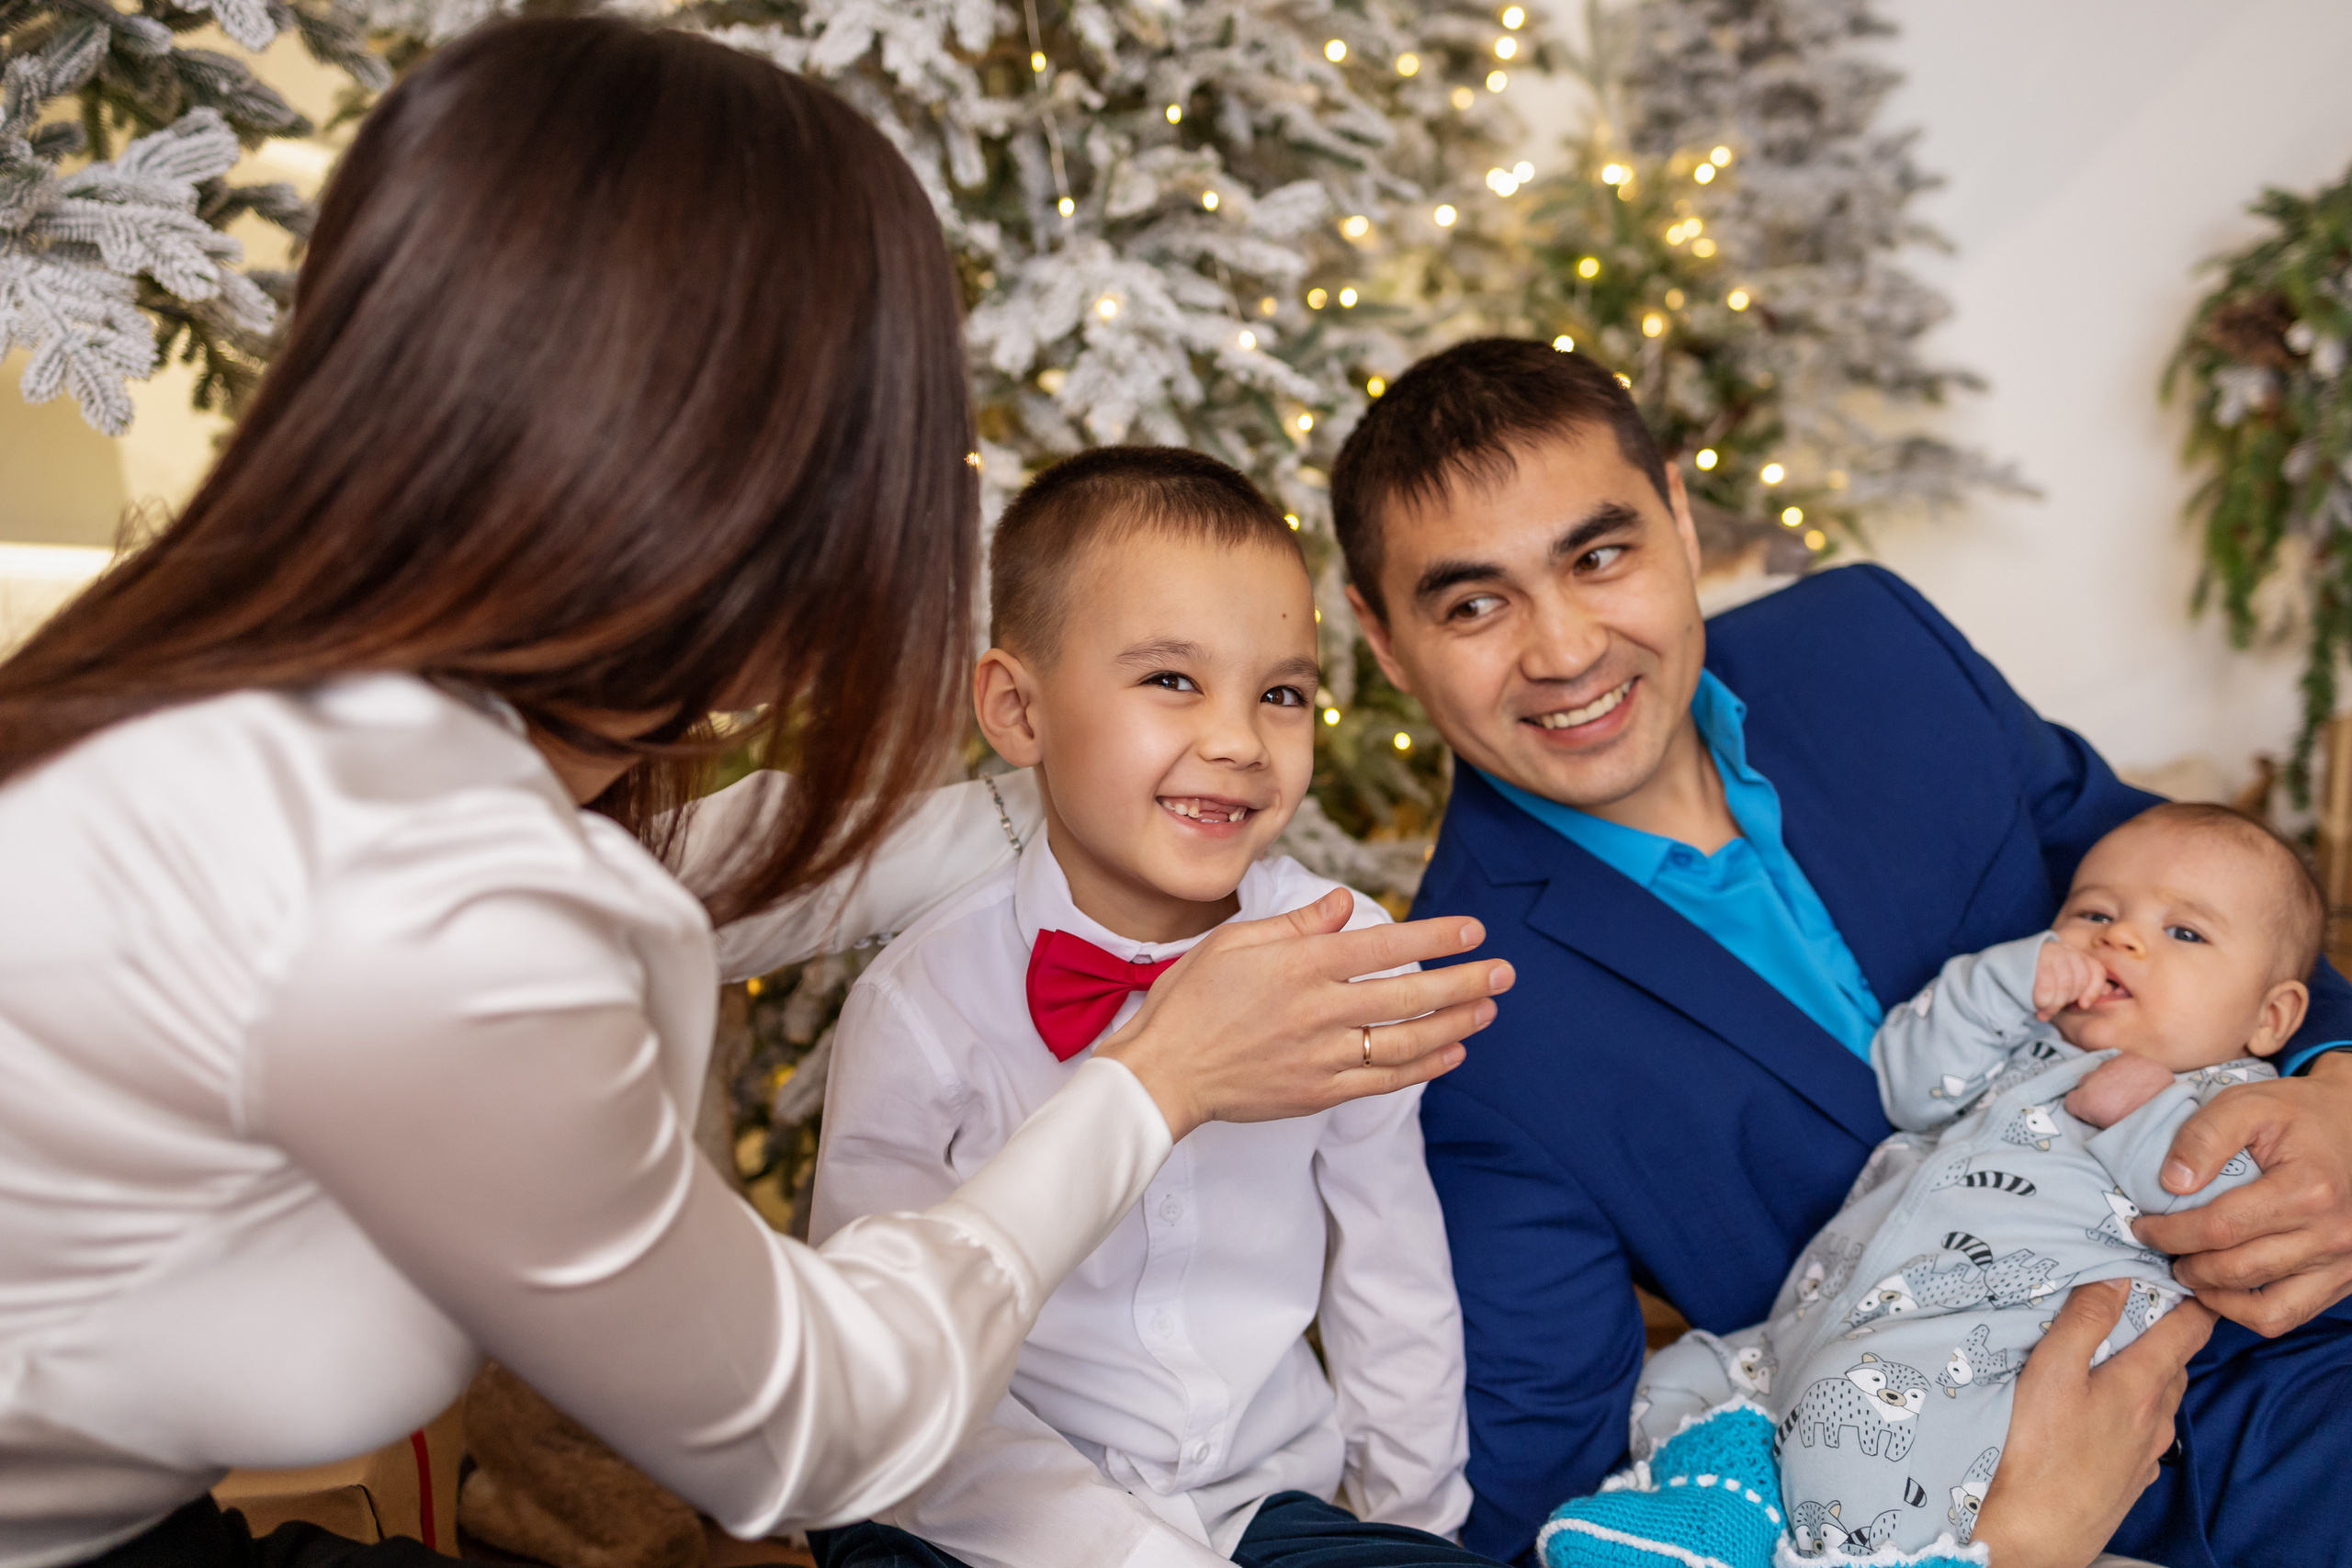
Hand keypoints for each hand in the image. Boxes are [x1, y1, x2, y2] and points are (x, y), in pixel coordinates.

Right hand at [1094, 888, 1511, 1141]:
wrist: (1162, 1072)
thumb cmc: (1191, 1000)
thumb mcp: (1236, 941)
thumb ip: (1298, 924)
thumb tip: (1348, 904)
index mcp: (1301, 965)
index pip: (1386, 946)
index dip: (1437, 938)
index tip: (1475, 929)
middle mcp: (1320, 1009)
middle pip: (1410, 995)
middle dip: (1466, 981)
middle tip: (1506, 971)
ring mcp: (1323, 1055)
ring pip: (1407, 1040)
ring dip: (1455, 1023)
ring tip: (1488, 1008)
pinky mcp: (1320, 1092)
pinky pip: (1385, 1081)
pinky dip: (1424, 1067)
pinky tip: (1452, 1053)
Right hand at [1971, 1280, 2213, 1567]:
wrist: (2029, 1535)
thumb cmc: (2035, 1453)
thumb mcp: (2051, 1372)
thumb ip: (2084, 1322)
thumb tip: (2116, 1278)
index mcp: (2142, 1386)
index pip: (2189, 1331)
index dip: (2193, 1298)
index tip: (2182, 1273)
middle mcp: (2156, 1420)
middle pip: (2177, 1364)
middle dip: (2166, 1332)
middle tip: (2139, 1304)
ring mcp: (2147, 1455)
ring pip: (2162, 1401)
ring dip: (2149, 1373)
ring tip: (2115, 1354)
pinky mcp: (2130, 1481)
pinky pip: (2145, 1435)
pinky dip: (2134, 1411)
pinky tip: (2103, 1412)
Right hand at [2034, 940, 2107, 1020]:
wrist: (2008, 963)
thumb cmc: (2041, 976)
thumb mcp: (2065, 979)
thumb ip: (2086, 984)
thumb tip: (2108, 990)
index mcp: (2078, 955)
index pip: (2096, 970)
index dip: (2093, 990)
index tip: (2084, 1005)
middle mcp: (2067, 950)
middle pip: (2080, 980)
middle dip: (2067, 1000)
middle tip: (2054, 1010)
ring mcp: (2051, 952)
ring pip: (2065, 983)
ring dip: (2055, 1003)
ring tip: (2045, 1012)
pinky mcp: (2035, 958)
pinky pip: (2046, 984)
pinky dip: (2044, 999)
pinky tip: (2039, 1006)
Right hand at [2064, 1052, 2173, 1128]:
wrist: (2173, 1112)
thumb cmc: (2140, 1129)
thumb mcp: (2108, 1129)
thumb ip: (2094, 1117)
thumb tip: (2095, 1113)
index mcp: (2085, 1101)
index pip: (2070, 1101)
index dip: (2085, 1109)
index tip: (2098, 1115)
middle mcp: (2094, 1078)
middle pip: (2085, 1082)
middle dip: (2097, 1090)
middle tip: (2116, 1103)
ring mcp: (2112, 1064)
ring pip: (2103, 1070)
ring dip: (2112, 1078)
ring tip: (2130, 1092)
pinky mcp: (2130, 1056)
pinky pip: (2121, 1061)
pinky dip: (2127, 1070)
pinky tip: (2139, 1081)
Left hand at [2132, 1051, 2351, 1334]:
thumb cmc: (2298, 1115)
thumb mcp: (2248, 1104)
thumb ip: (2205, 1136)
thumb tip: (2171, 1183)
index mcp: (2307, 1190)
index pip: (2220, 1227)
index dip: (2170, 1232)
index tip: (2142, 1226)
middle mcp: (2331, 1234)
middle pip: (2239, 1270)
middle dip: (2186, 1265)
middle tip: (2161, 1248)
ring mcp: (2342, 1263)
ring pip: (2267, 1311)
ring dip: (2214, 1295)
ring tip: (2189, 1269)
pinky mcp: (2344, 1279)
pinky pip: (2290, 1316)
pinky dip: (2248, 1312)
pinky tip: (2222, 1287)